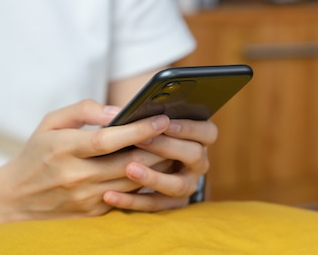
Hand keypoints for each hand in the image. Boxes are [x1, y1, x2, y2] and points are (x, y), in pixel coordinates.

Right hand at [0, 100, 173, 221]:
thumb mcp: (50, 122)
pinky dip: (146, 181)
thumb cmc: (37, 153)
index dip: (137, 129)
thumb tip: (117, 111)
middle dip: (157, 147)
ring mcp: (86, 198)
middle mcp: (76, 176)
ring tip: (175, 147)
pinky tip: (160, 167)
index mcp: (63, 149)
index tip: (160, 118)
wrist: (15, 199)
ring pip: (133, 181)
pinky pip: (128, 195)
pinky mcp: (95, 212)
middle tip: (178, 132)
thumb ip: (83, 110)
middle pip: (127, 162)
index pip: (107, 140)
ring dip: (158, 165)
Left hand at [103, 119, 217, 210]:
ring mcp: (187, 184)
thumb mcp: (139, 121)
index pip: (208, 132)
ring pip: (178, 185)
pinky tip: (110, 195)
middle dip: (167, 147)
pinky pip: (155, 205)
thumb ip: (134, 116)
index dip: (189, 127)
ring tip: (129, 169)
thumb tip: (117, 113)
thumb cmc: (137, 134)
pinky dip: (132, 201)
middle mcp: (197, 163)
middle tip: (141, 141)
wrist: (124, 162)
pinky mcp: (171, 204)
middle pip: (195, 155)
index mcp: (198, 138)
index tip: (165, 122)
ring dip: (154, 177)